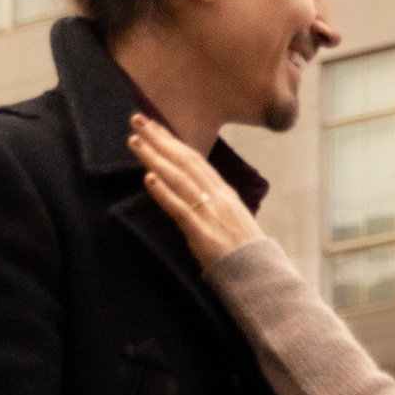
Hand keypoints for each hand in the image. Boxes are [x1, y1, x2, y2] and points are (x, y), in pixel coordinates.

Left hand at [126, 112, 252, 271]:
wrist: (260, 276)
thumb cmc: (244, 252)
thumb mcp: (232, 220)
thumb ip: (213, 205)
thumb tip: (194, 196)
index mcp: (224, 192)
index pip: (195, 159)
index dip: (172, 141)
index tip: (154, 126)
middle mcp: (218, 197)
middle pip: (184, 160)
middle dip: (159, 139)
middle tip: (137, 118)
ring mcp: (210, 213)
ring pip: (179, 179)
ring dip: (155, 158)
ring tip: (135, 141)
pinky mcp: (202, 233)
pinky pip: (180, 209)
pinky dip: (164, 192)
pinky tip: (148, 178)